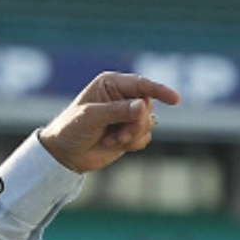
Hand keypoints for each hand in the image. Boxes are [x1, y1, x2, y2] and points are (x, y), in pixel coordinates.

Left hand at [38, 72, 180, 172]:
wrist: (64, 155)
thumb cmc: (72, 129)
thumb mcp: (91, 117)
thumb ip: (118, 111)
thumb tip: (143, 106)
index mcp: (111, 84)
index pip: (141, 84)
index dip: (159, 91)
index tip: (175, 100)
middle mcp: (122, 96)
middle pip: (147, 106)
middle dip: (136, 123)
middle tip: (119, 134)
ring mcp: (127, 115)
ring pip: (148, 123)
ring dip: (132, 134)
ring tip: (112, 139)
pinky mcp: (129, 132)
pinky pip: (145, 137)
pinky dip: (132, 143)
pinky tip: (114, 144)